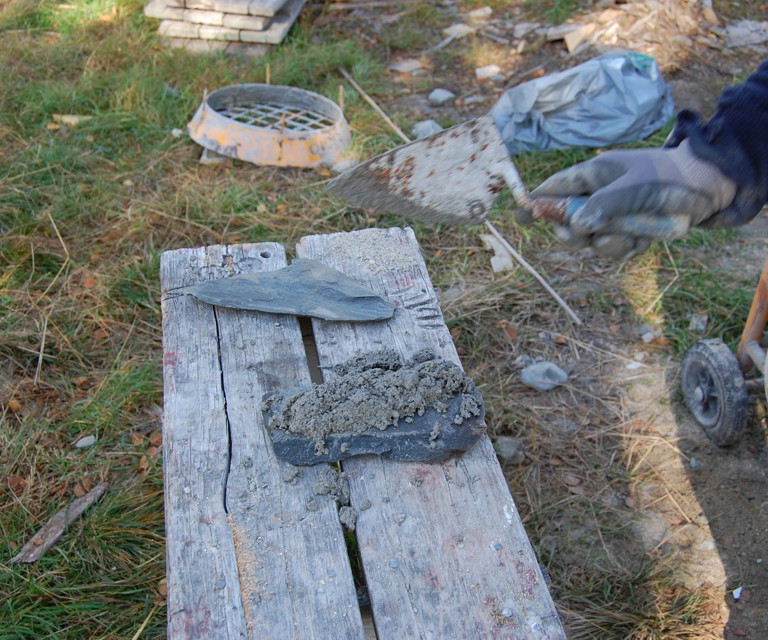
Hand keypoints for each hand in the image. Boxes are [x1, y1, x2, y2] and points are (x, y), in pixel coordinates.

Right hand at [530, 140, 736, 258]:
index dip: (535, 203)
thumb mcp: (633, 187)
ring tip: (630, 232)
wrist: (704, 188)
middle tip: (584, 234)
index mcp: (592, 176)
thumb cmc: (665, 176)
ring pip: (591, 241)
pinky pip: (614, 250)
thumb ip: (603, 205)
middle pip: (567, 223)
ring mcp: (611, 216)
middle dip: (574, 233)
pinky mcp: (627, 233)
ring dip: (608, 242)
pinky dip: (627, 247)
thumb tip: (576, 226)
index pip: (553, 189)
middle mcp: (597, 197)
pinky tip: (643, 237)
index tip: (520, 217)